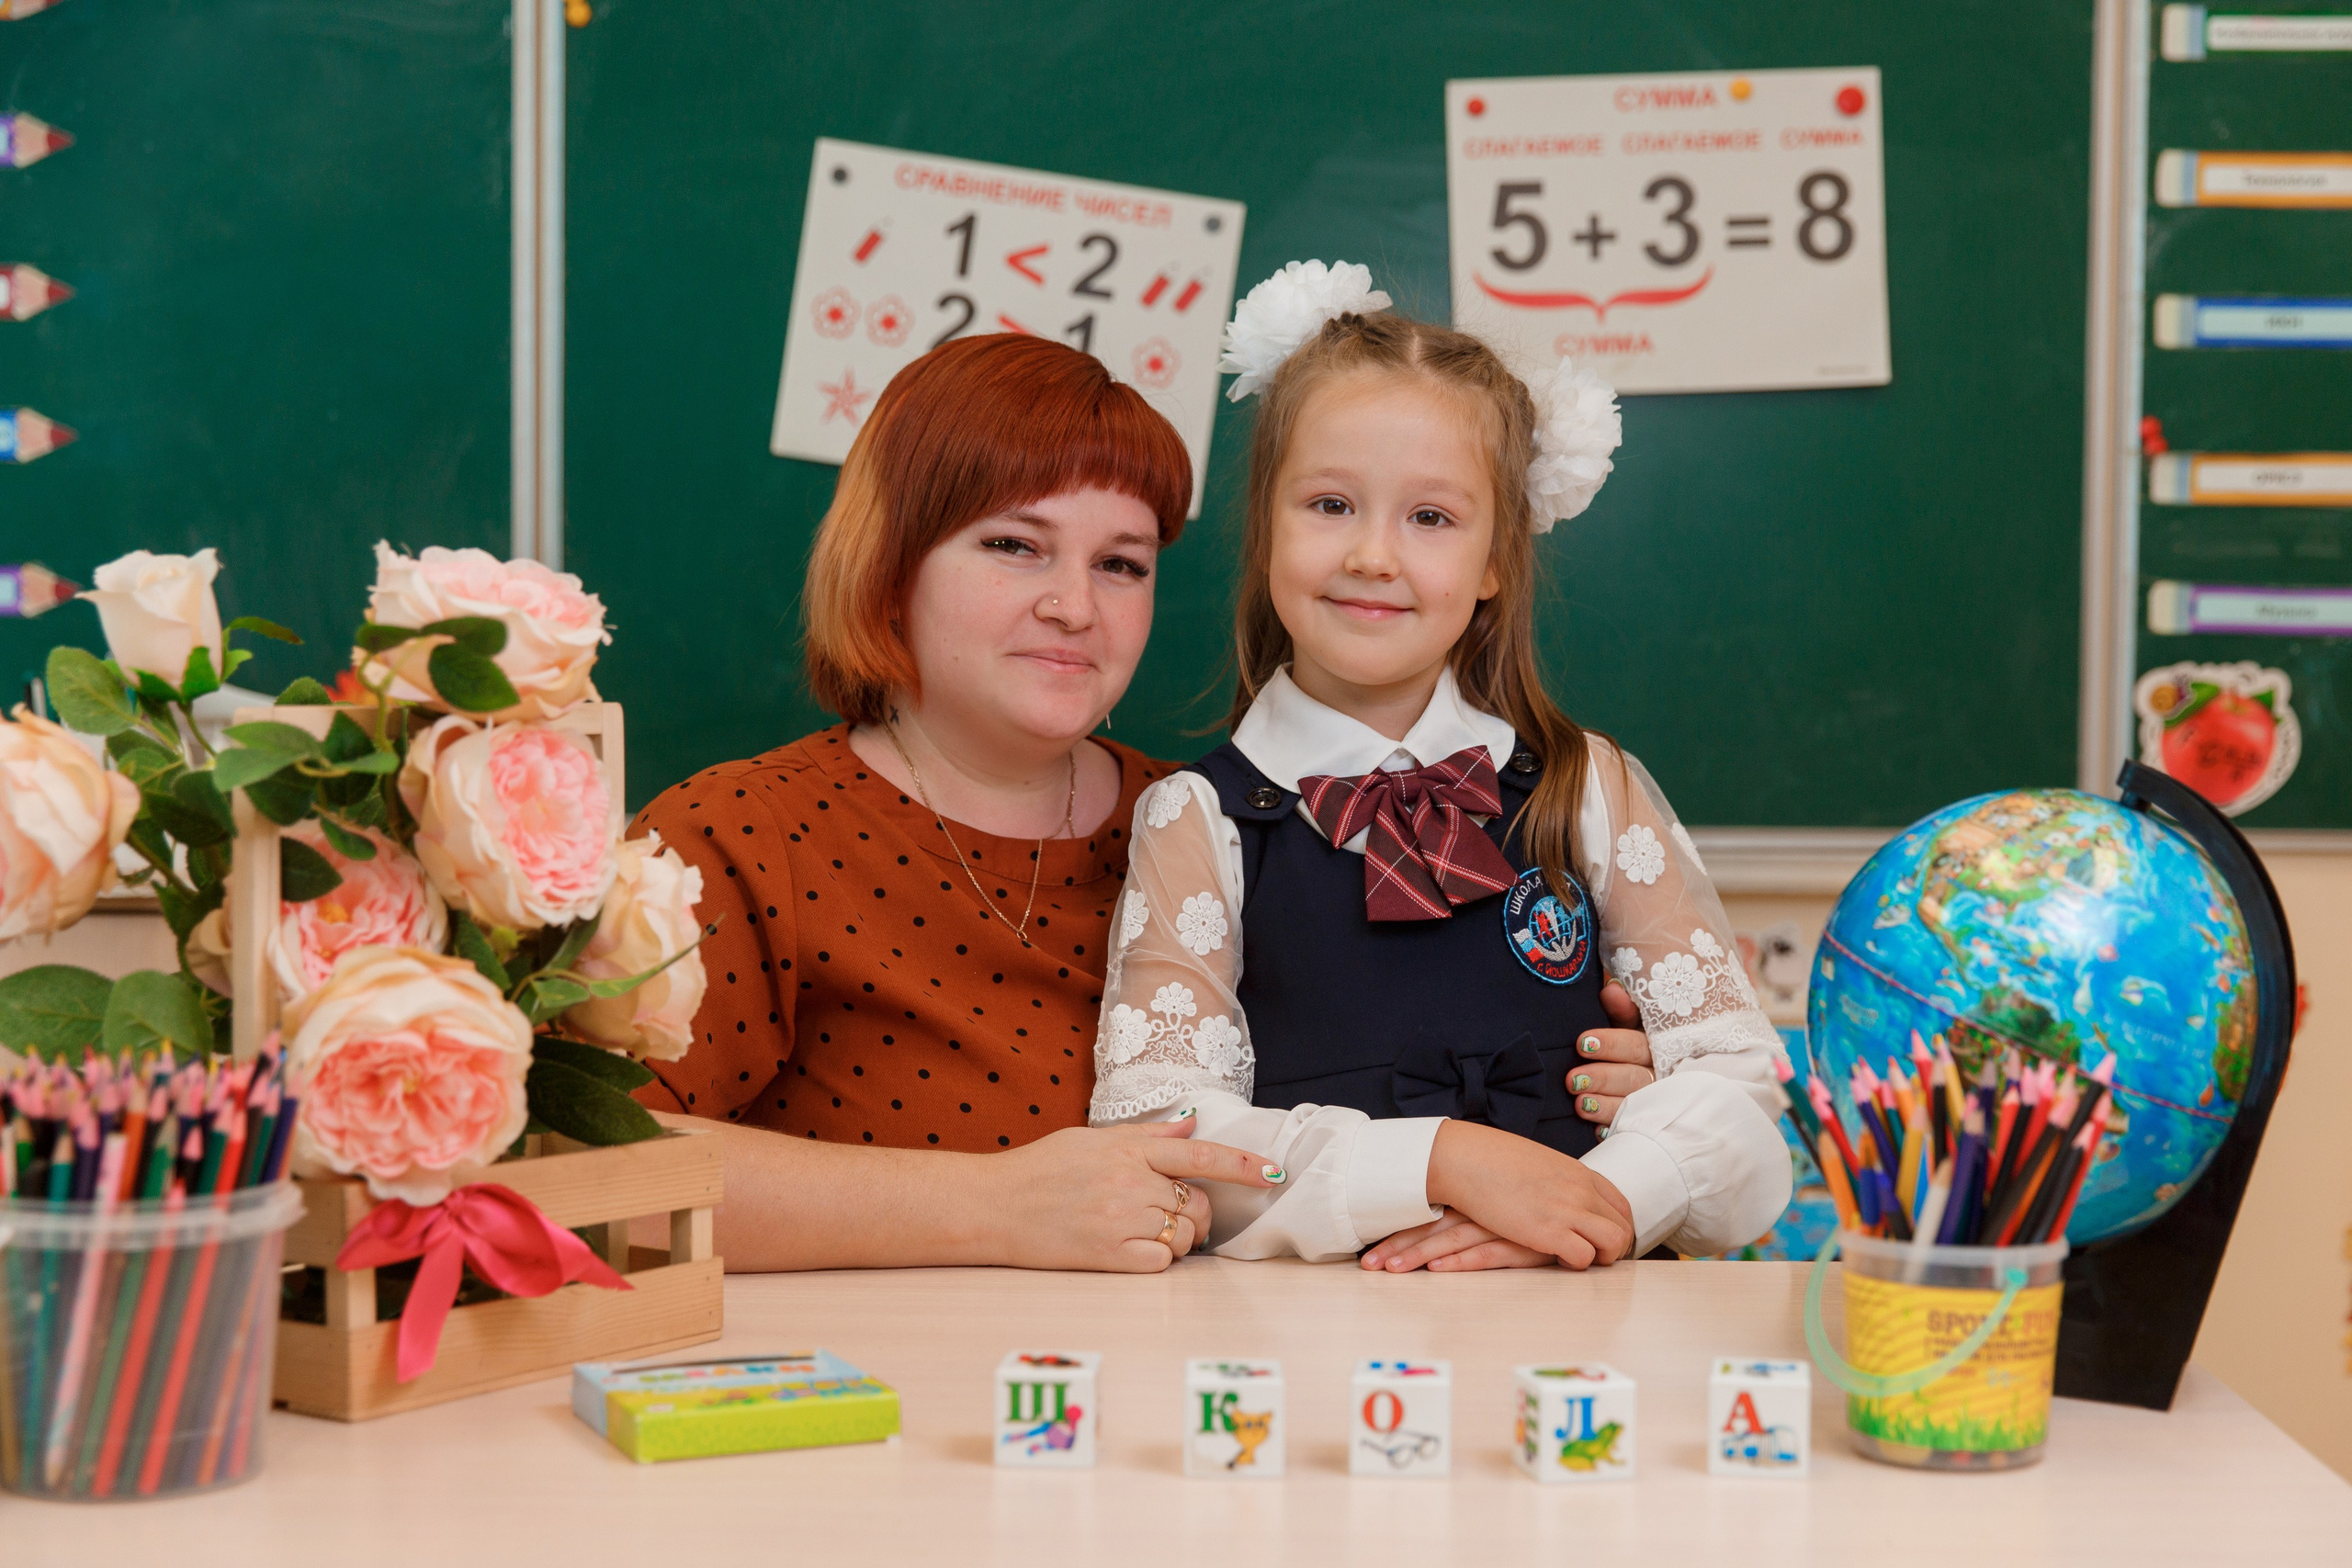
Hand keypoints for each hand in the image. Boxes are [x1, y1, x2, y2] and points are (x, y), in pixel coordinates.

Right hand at [981, 1120, 1284, 1273]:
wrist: (992, 1206)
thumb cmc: (1039, 1170)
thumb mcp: (1091, 1139)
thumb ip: (1145, 1136)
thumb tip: (1190, 1125)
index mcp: (1127, 1150)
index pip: (1199, 1155)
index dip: (1242, 1164)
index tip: (1274, 1172)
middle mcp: (1128, 1183)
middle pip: (1196, 1204)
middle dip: (1194, 1212)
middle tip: (1165, 1213)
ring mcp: (1119, 1221)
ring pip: (1182, 1237)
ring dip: (1175, 1238)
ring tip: (1139, 1230)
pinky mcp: (1108, 1256)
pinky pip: (1160, 1263)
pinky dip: (1157, 1260)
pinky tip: (1131, 1249)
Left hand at [1360, 1207, 1554, 1272]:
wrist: (1586, 1203)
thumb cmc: (1539, 1206)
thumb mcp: (1500, 1209)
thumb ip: (1471, 1218)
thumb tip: (1435, 1234)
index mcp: (1471, 1200)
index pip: (1425, 1217)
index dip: (1396, 1233)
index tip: (1367, 1250)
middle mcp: (1480, 1210)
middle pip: (1429, 1229)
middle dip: (1396, 1247)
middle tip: (1367, 1265)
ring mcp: (1500, 1225)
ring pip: (1451, 1241)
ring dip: (1418, 1255)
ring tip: (1391, 1269)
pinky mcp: (1522, 1242)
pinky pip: (1486, 1253)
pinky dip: (1460, 1261)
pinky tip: (1438, 1269)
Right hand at [1424, 1119, 1633, 1268]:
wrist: (1465, 1158)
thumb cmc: (1492, 1159)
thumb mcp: (1538, 1162)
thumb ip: (1559, 1179)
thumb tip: (1561, 1194)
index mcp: (1579, 1173)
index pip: (1621, 1205)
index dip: (1618, 1227)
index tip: (1604, 1239)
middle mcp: (1581, 1190)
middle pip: (1623, 1226)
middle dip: (1614, 1248)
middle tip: (1594, 1257)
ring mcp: (1569, 1210)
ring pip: (1615, 1242)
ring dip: (1602, 1257)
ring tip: (1579, 1258)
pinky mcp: (1550, 1232)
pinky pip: (1585, 1258)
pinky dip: (1576, 1264)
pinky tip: (1557, 1258)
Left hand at [1571, 980, 1655, 1126]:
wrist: (1665, 1066)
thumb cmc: (1636, 1037)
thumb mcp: (1633, 1020)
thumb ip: (1622, 1008)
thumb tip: (1610, 991)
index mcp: (1658, 1043)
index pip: (1636, 1044)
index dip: (1611, 1044)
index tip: (1582, 1042)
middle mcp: (1662, 1073)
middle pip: (1635, 1078)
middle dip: (1603, 1078)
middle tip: (1572, 1079)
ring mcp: (1657, 1101)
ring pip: (1634, 1105)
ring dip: (1606, 1106)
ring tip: (1579, 1105)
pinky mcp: (1648, 1121)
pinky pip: (1634, 1128)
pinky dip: (1615, 1129)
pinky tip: (1598, 1132)